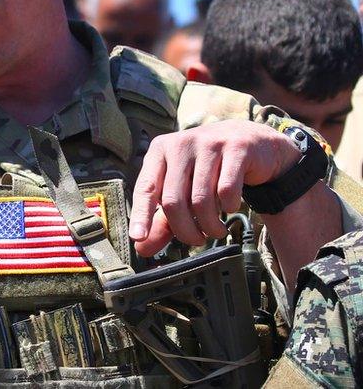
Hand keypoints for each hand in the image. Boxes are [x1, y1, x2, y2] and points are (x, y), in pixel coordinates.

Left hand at [129, 120, 300, 256]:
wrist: (250, 140)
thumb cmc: (207, 169)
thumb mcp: (181, 189)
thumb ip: (162, 220)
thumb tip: (142, 248)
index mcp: (160, 151)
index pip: (145, 187)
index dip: (141, 214)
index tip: (138, 237)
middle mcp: (180, 144)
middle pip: (174, 200)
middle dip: (185, 230)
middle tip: (196, 240)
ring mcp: (208, 144)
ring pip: (201, 199)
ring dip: (209, 225)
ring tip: (215, 231)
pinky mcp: (236, 149)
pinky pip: (227, 190)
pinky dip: (228, 207)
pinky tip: (230, 208)